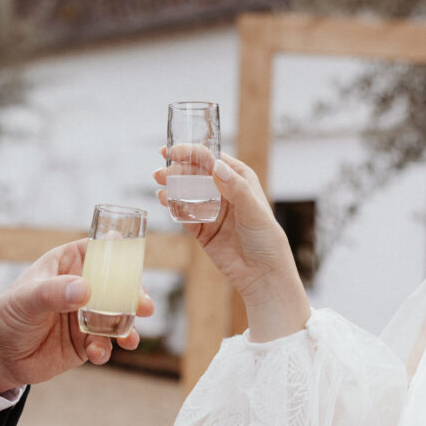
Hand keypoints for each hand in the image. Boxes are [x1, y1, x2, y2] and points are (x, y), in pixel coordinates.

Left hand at [0, 239, 154, 392]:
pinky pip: (105, 343)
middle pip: (118, 284)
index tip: (135, 261)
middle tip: (145, 307)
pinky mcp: (86, 341)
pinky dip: (106, 349)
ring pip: (118, 316)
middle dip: (135, 295)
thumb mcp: (25, 300)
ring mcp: (86, 315)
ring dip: (128, 327)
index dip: (119, 252)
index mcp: (67, 264)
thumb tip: (85, 290)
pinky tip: (96, 354)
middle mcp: (81, 286)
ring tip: (129, 339)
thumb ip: (53, 293)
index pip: (98, 249)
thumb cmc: (6, 317)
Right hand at [154, 149, 308, 340]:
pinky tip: (164, 200)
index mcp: (239, 179)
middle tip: (162, 171)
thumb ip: (235, 188)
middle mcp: (223, 191)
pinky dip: (172, 206)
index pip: (212, 160)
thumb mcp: (253, 210)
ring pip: (186, 192)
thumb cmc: (266, 239)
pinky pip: (183, 214)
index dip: (192, 152)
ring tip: (160, 182)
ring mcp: (210, 210)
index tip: (174, 151)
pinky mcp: (200, 229)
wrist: (262, 274)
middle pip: (195, 174)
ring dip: (172, 186)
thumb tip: (216, 167)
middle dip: (177, 169)